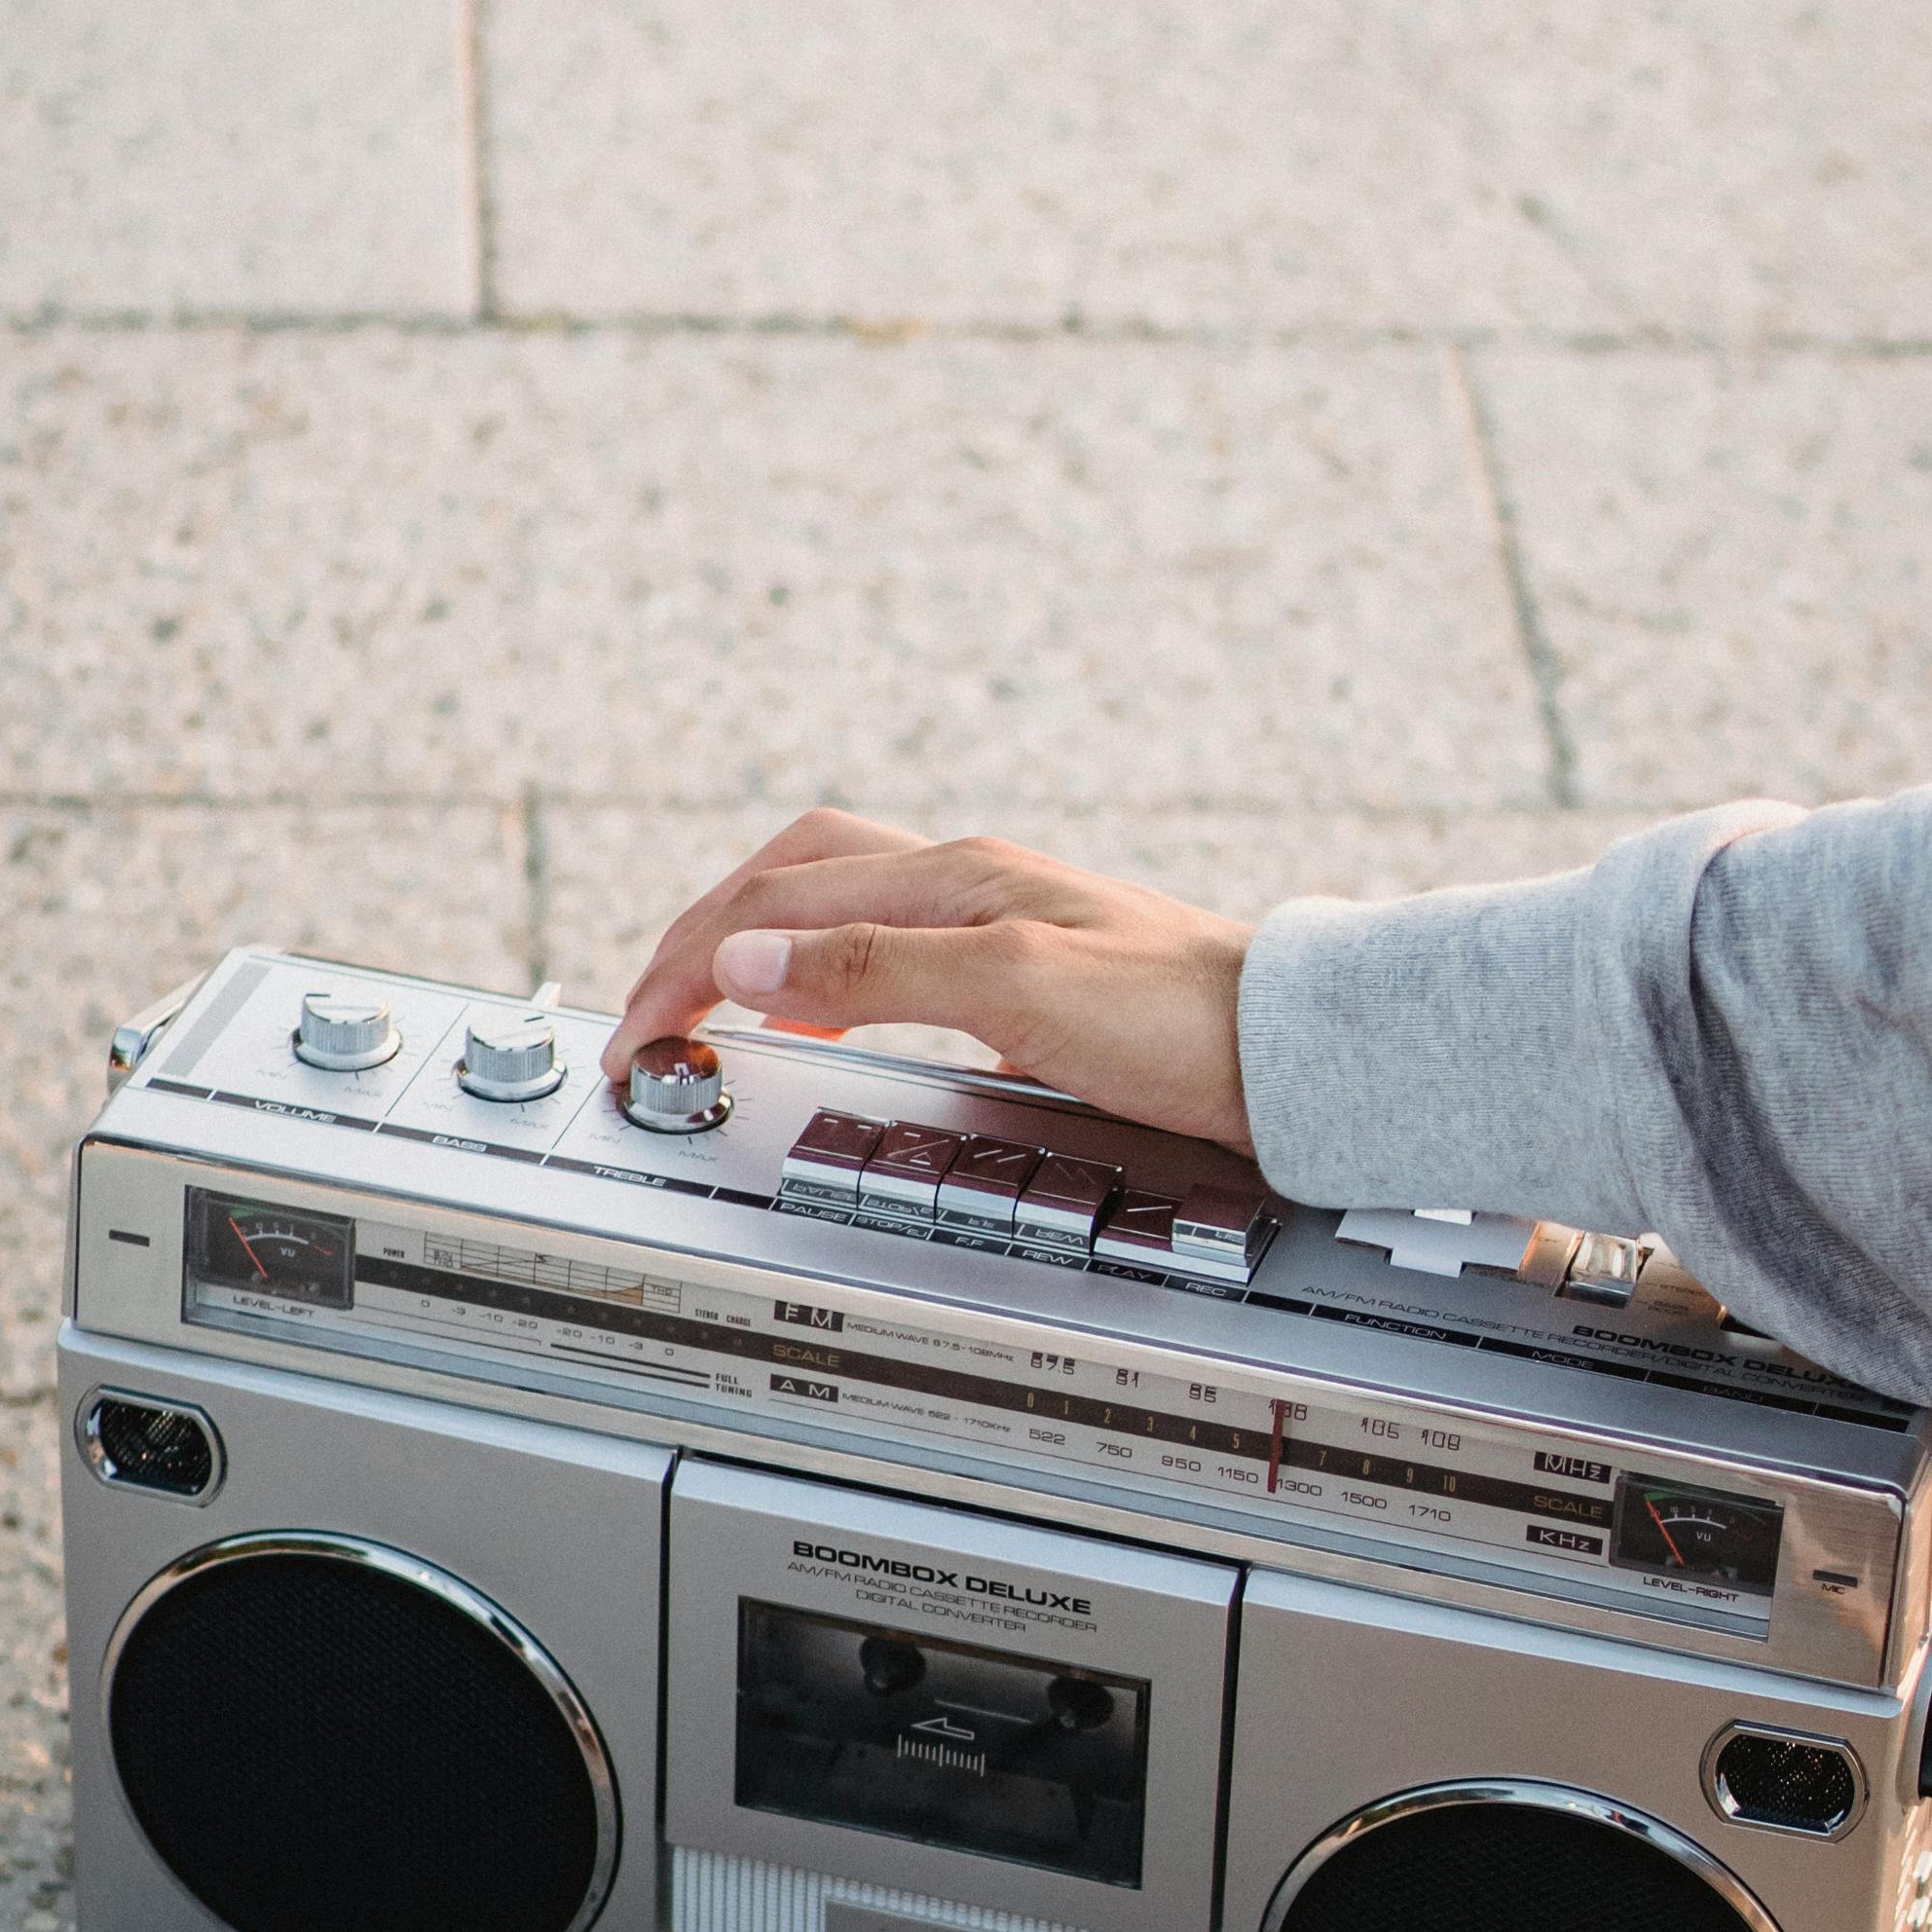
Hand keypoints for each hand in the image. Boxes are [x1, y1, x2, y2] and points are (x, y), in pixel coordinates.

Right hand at [607, 816, 1256, 1162]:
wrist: (1291, 1053)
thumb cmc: (1182, 1020)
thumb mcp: (1016, 992)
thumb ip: (876, 970)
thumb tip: (748, 958)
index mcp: (956, 879)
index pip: (777, 898)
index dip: (690, 959)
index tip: (641, 1027)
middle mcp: (970, 886)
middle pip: (794, 877)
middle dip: (704, 935)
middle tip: (650, 1011)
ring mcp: (996, 924)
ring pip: (837, 906)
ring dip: (757, 946)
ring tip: (708, 1003)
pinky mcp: (1023, 973)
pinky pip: (886, 952)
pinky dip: (822, 979)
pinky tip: (824, 1019)